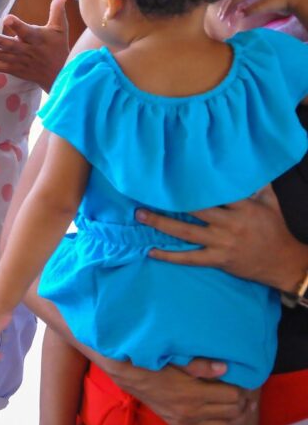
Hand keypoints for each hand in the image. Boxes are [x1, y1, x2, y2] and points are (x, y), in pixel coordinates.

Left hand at [0, 0, 69, 91]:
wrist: (57, 75)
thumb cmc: (57, 47)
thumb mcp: (60, 29)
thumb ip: (57, 11)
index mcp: (37, 39)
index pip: (26, 32)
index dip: (17, 26)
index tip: (7, 18)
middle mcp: (25, 51)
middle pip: (10, 46)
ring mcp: (16, 61)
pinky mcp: (10, 69)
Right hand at [96, 355, 252, 424]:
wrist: (131, 377)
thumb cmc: (155, 365)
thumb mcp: (177, 361)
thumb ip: (201, 366)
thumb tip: (226, 368)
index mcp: (194, 394)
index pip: (232, 397)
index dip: (241, 389)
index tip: (242, 382)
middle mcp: (193, 412)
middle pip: (232, 412)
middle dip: (242, 403)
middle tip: (244, 394)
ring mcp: (187, 422)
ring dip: (234, 417)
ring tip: (239, 407)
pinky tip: (221, 418)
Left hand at [137, 186, 307, 290]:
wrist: (284, 263)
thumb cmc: (276, 229)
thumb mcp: (270, 203)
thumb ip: (257, 183)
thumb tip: (247, 161)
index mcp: (243, 207)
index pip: (216, 192)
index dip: (194, 182)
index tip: (174, 173)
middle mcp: (230, 224)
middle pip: (195, 210)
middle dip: (170, 201)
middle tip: (146, 191)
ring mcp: (222, 243)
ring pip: (186, 233)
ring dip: (161, 224)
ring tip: (140, 215)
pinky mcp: (218, 260)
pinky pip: (190, 258)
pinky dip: (169, 256)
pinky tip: (151, 251)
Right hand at [218, 0, 305, 25]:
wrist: (295, 0)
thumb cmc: (280, 1)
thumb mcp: (265, 5)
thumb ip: (251, 9)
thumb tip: (238, 14)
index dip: (230, 7)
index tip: (223, 16)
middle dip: (229, 6)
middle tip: (222, 16)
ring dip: (234, 6)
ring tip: (227, 14)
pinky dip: (240, 5)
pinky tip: (237, 11)